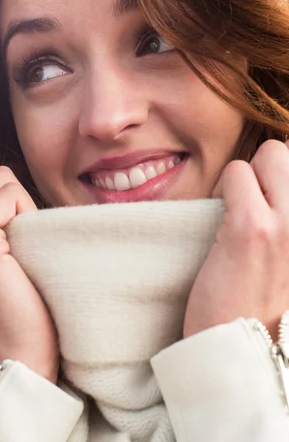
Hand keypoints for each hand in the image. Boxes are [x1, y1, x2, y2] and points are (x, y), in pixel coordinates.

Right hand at [0, 164, 58, 383]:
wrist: (13, 354)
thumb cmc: (13, 309)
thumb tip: (9, 183)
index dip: (9, 206)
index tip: (13, 245)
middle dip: (15, 201)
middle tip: (20, 244)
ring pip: (0, 178)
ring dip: (21, 206)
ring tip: (20, 247)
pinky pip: (10, 192)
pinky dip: (27, 212)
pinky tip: (23, 250)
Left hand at [184, 139, 288, 340]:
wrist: (242, 352)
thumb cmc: (263, 305)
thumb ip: (286, 218)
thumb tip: (273, 169)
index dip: (278, 178)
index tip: (266, 202)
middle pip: (288, 151)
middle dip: (264, 168)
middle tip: (250, 200)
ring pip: (269, 152)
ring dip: (244, 177)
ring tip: (237, 210)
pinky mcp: (253, 228)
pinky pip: (236, 173)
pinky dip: (222, 189)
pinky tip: (220, 220)